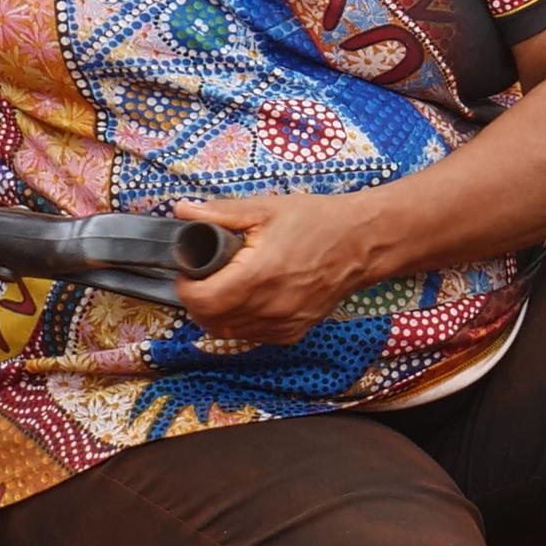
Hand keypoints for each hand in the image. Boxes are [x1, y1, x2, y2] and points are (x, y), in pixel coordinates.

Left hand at [169, 191, 394, 341]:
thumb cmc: (317, 221)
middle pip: (209, 321)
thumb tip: (182, 211)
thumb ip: (220, 213)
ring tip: (226, 287)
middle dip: (197, 301)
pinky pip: (253, 336)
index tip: (190, 270)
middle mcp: (270, 307)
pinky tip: (249, 300)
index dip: (186, 287)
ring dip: (217, 314)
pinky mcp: (294, 332)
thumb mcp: (266, 209)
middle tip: (204, 278)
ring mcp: (283, 324)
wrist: (363, 243)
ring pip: (228, 333)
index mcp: (258, 275)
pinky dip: (242, 323)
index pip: (201, 301)